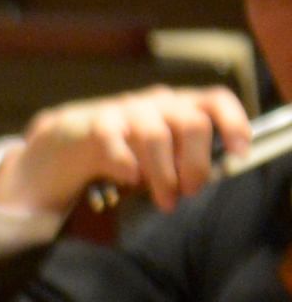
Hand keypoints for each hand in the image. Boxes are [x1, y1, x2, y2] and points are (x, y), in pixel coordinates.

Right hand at [0, 85, 250, 213]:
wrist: (64, 147)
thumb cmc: (123, 153)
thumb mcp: (161, 155)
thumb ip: (185, 158)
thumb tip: (212, 175)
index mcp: (178, 107)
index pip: (215, 101)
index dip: (233, 124)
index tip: (237, 153)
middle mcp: (155, 103)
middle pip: (190, 123)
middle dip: (195, 164)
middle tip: (189, 192)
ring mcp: (123, 110)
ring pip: (155, 135)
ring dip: (163, 173)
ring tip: (163, 200)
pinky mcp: (93, 124)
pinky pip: (114, 140)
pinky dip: (127, 163)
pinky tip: (128, 180)